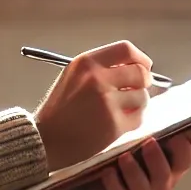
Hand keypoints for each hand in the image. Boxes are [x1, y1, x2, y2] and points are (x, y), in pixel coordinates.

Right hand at [36, 41, 153, 170]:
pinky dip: (133, 121)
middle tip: (137, 90)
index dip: (141, 58)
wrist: (46, 140)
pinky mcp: (113, 125)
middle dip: (144, 82)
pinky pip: (139, 118)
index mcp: (87, 63)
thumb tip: (137, 68)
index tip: (144, 67)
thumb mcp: (74, 76)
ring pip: (143, 96)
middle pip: (140, 72)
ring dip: (138, 104)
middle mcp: (97, 79)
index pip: (126, 49)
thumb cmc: (60, 109)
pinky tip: (119, 123)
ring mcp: (106, 102)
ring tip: (122, 110)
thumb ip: (101, 68)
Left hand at [85, 131, 190, 189]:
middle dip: (157, 159)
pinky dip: (113, 183)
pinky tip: (108, 171)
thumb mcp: (160, 145)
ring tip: (124, 156)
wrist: (113, 179)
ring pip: (142, 188)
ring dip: (133, 171)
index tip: (174, 136)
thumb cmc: (141, 157)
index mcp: (174, 167)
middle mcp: (162, 183)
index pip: (186, 160)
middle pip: (164, 175)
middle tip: (148, 142)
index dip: (183, 149)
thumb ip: (182, 138)